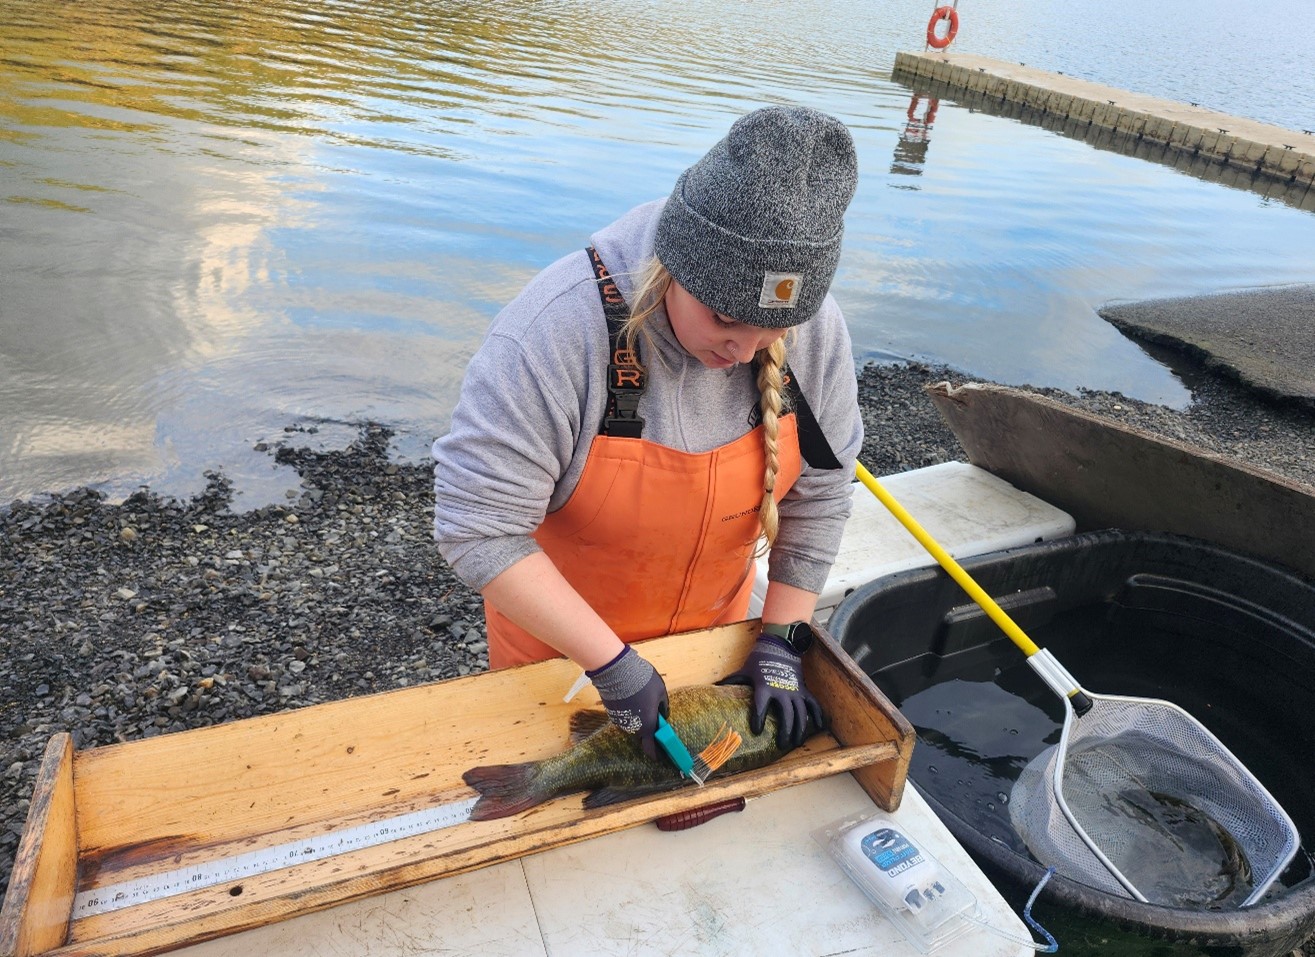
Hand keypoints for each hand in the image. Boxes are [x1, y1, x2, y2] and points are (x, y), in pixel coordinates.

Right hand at [587, 645, 668, 758]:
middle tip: (656, 722)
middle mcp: (632, 728)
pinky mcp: (612, 713)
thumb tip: (664, 715)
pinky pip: (625, 718)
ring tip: (643, 705)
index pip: (651, 749)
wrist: (616, 671)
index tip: (663, 756)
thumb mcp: (660, 692)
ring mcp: (620, 721)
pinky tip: (633, 700)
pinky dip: (630, 714)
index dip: (658, 755)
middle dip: (650, 733)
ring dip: (639, 722)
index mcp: (647, 726)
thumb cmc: (642, 682)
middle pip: (642, 737)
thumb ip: (663, 706)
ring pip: (633, 727)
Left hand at [718, 635, 823, 749]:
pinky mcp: (803, 689)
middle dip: (785, 731)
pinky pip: (813, 704)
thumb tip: (715, 687)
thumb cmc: (759, 660)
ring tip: (796, 742)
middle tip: (781, 744)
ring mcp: (795, 691)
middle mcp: (782, 691)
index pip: (761, 706)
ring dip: (800, 729)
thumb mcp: (745, 670)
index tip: (757, 731)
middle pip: (786, 715)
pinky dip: (818, 715)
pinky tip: (818, 727)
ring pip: (801, 713)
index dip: (759, 718)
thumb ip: (733, 681)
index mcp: (765, 687)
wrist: (780, 645)